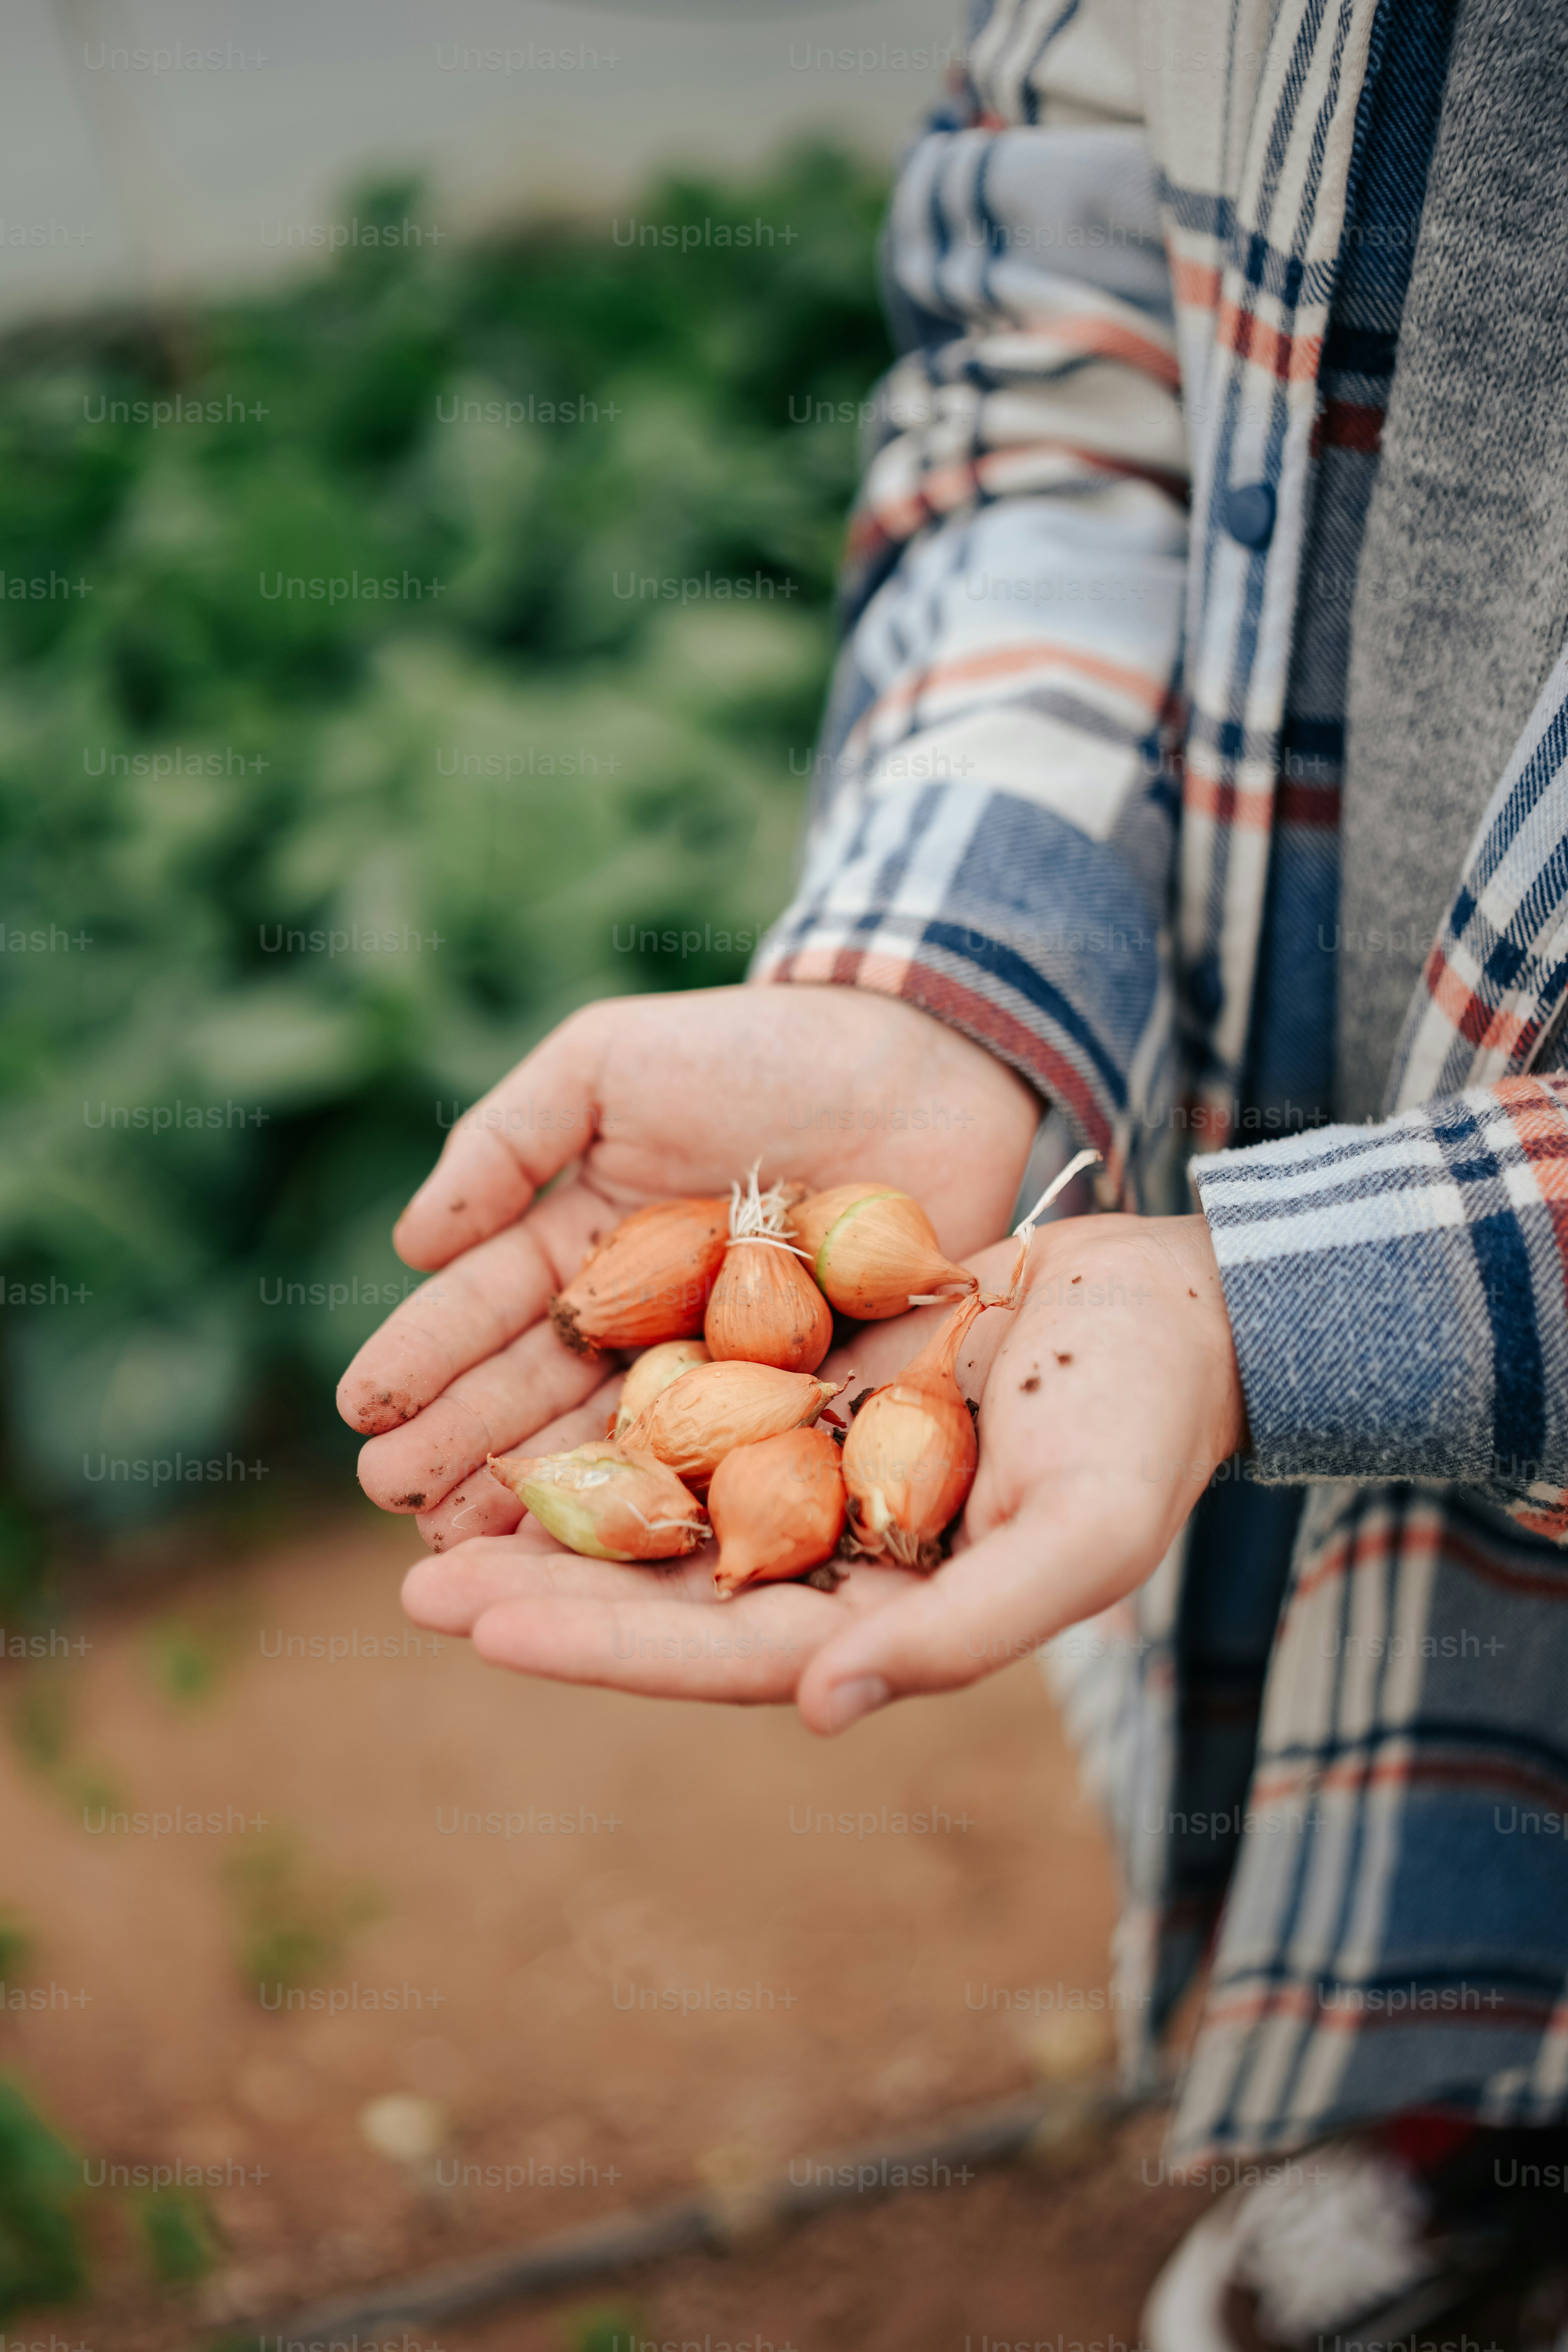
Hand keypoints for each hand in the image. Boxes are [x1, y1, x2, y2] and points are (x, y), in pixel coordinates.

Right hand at [337, 985, 1037, 1545]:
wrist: (924, 1062)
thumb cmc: (759, 1045)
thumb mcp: (608, 1062)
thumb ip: (507, 1140)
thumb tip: (409, 1242)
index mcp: (589, 1245)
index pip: (490, 1309)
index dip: (424, 1359)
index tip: (361, 1414)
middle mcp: (645, 1321)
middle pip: (539, 1393)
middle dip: (463, 1449)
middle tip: (393, 1503)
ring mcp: (722, 1369)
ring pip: (619, 1444)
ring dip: (543, 1497)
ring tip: (467, 1545)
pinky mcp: (805, 1401)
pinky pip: (732, 1461)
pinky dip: (672, 1505)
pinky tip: (612, 1550)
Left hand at [401, 1214, 1246, 1733]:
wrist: (1181, 1310)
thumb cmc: (1150, 1431)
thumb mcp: (1085, 1539)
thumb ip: (963, 1632)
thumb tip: (823, 1709)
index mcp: (888, 1618)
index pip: (724, 1652)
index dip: (605, 1645)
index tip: (487, 1628)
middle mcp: (837, 1557)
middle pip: (669, 1590)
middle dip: (547, 1593)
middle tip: (418, 1589)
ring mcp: (819, 1472)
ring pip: (667, 1503)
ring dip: (563, 1508)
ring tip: (437, 1505)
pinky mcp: (816, 1390)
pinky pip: (698, 1409)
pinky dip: (619, 1413)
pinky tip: (533, 1396)